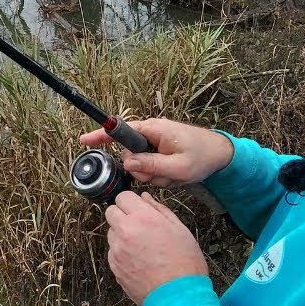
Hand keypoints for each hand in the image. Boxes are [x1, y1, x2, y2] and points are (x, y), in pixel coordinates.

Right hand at [79, 117, 233, 186]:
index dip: (101, 136)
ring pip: (140, 165)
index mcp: (153, 130)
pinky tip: (175, 175)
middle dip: (145, 170)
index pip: (120, 130)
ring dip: (156, 175)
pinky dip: (161, 175)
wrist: (221, 154)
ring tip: (175, 175)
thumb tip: (127, 164)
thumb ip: (151, 166)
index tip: (83, 141)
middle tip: (166, 175)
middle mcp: (151, 132)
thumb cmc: (202, 157)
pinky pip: (150, 166)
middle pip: (130, 155)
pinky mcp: (159, 150)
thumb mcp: (178, 167)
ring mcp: (154, 142)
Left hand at [105, 191, 207, 305]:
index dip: (131, 202)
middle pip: (111, 212)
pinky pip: (113, 252)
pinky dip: (122, 253)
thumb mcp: (180, 229)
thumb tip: (144, 198)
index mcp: (143, 218)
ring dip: (122, 234)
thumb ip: (159, 210)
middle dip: (123, 215)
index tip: (139, 209)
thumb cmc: (185, 262)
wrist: (178, 296)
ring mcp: (117, 250)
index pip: (123, 197)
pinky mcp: (114, 267)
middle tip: (140, 226)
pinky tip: (139, 261)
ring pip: (111, 232)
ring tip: (142, 247)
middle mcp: (125, 231)